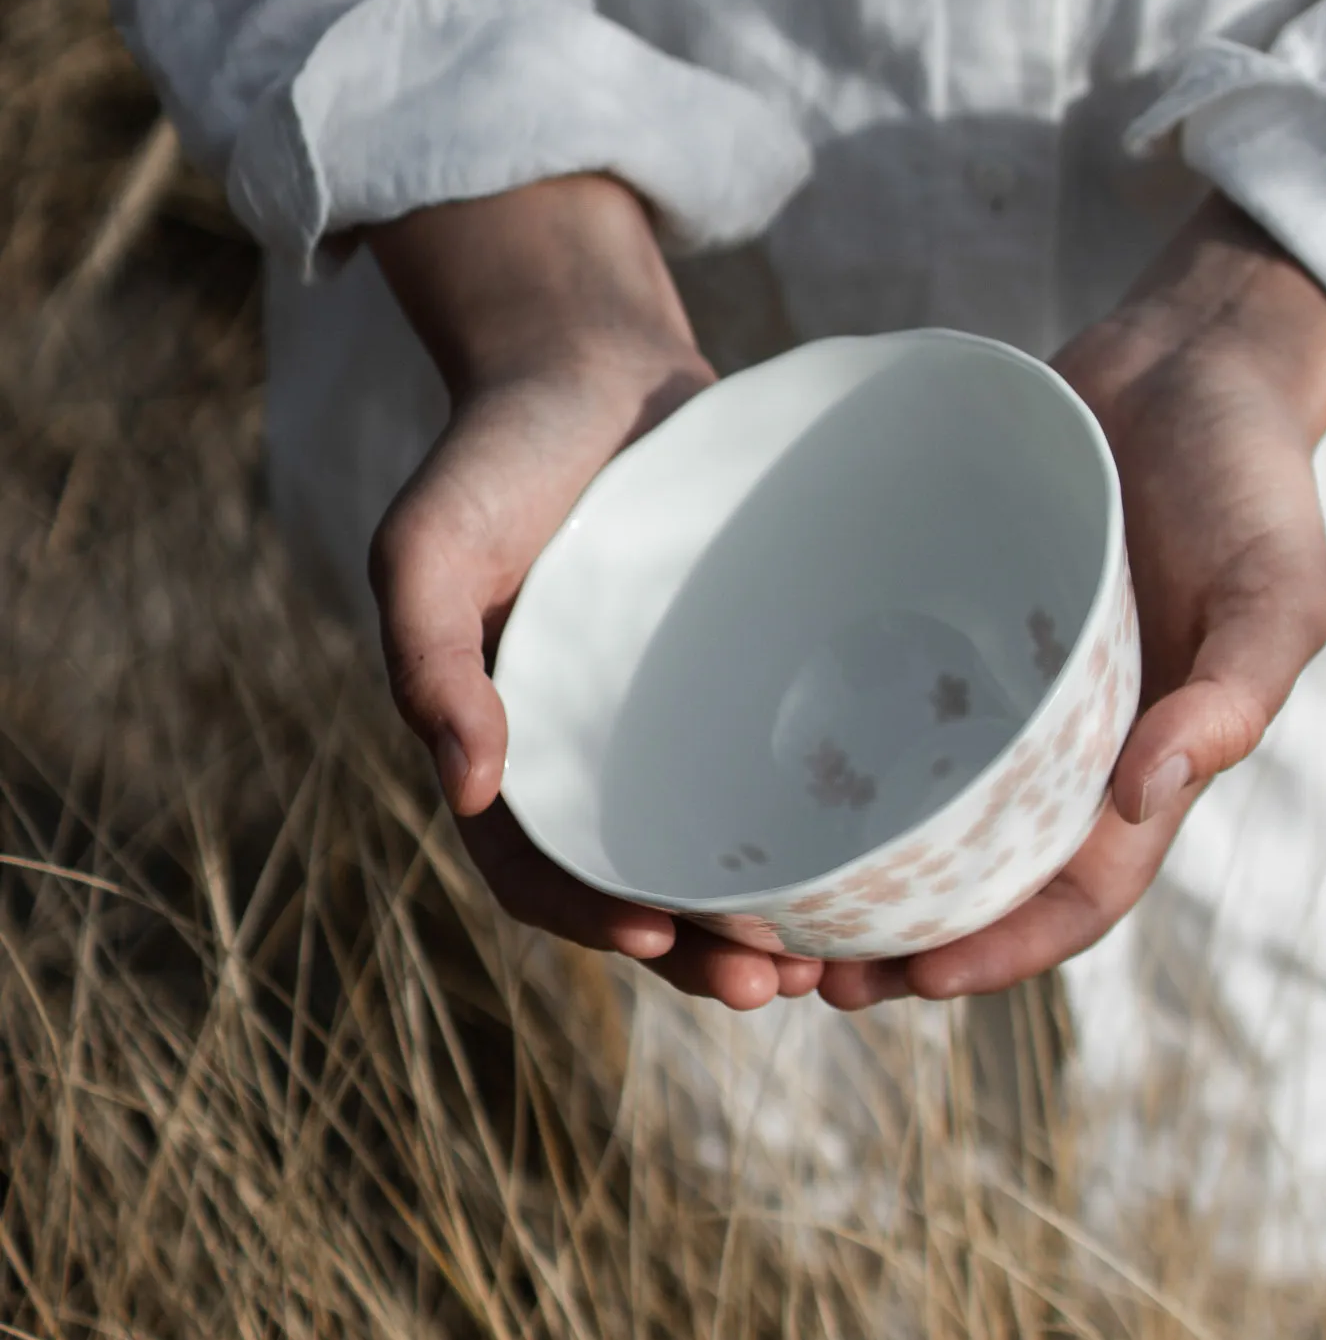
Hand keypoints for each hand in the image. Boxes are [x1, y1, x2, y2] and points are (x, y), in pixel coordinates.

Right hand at [366, 173, 826, 1011]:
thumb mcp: (427, 543)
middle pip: (648, 887)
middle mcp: (598, 751)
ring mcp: (676, 717)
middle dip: (708, 954)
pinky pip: (782, 764)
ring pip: (727, 846)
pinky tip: (886, 844)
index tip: (658, 946)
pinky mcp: (749, 672)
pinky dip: (824, 821)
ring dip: (777, 916)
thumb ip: (425, 657)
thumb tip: (465, 786)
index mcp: (515, 744)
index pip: (543, 873)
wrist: (590, 357)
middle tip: (784, 982)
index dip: (593, 923)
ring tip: (845, 954)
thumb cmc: (495, 452)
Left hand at [817, 196, 1325, 1011]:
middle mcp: (1066, 741)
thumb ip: (1234, 692)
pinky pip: (888, 698)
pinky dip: (836, 749)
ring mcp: (1004, 683)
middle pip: (975, 874)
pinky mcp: (951, 614)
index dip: (1000, 950)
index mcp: (1148, 761)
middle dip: (897, 937)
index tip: (915, 980)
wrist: (1195, 357)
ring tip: (753, 899)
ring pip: (918, 804)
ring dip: (848, 865)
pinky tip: (754, 761)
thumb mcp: (1277, 588)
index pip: (1073, 896)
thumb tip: (1149, 796)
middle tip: (800, 968)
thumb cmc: (1252, 478)